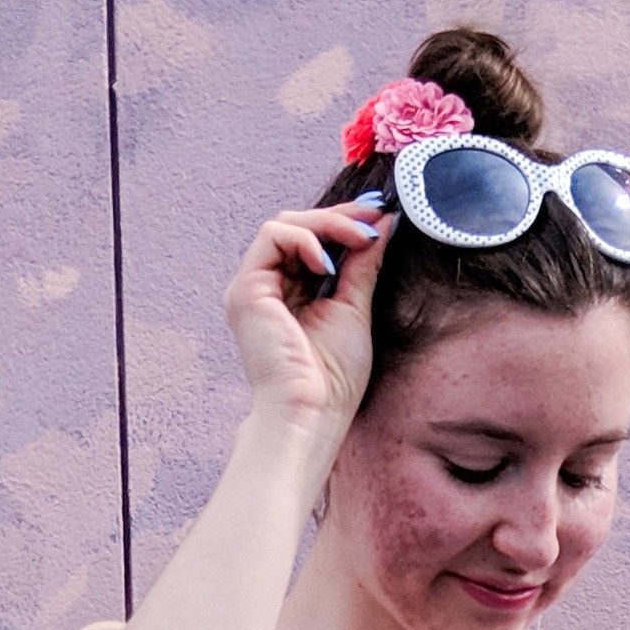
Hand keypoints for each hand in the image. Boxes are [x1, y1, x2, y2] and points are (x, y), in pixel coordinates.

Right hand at [222, 200, 390, 443]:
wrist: (311, 412)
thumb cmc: (332, 379)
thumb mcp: (355, 308)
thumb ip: (363, 265)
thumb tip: (382, 224)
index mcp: (290, 295)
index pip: (313, 242)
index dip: (344, 224)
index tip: (379, 218)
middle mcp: (267, 288)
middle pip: (298, 227)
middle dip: (340, 218)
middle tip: (375, 218)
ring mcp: (252, 288)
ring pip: (286, 225)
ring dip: (328, 224)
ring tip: (360, 240)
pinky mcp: (246, 289)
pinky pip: (273, 236)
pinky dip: (305, 237)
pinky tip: (328, 261)